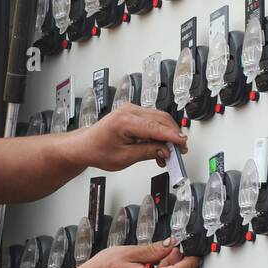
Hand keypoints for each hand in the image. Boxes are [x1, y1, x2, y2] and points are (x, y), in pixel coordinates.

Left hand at [72, 107, 187, 171]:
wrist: (85, 146)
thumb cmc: (98, 150)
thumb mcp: (124, 157)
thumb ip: (148, 152)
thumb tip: (165, 151)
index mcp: (124, 121)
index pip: (155, 127)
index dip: (172, 136)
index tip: (183, 144)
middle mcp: (128, 111)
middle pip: (161, 119)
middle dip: (173, 135)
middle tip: (179, 152)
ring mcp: (131, 110)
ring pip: (159, 118)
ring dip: (167, 134)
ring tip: (169, 152)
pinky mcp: (133, 113)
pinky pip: (152, 119)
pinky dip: (159, 131)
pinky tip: (160, 145)